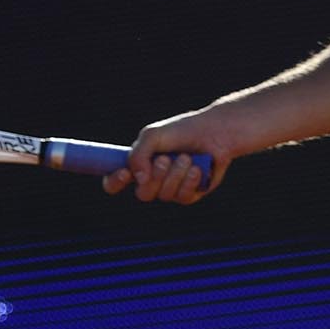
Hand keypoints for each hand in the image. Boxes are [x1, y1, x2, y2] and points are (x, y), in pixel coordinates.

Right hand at [106, 108, 243, 203]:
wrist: (215, 132)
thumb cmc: (182, 131)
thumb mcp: (154, 135)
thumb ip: (139, 154)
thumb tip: (138, 179)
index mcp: (138, 166)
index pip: (115, 183)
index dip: (114, 182)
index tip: (125, 173)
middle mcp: (153, 180)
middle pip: (143, 194)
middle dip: (156, 176)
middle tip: (165, 158)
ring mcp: (172, 189)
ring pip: (164, 195)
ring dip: (175, 174)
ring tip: (186, 156)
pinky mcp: (191, 193)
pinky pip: (183, 197)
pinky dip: (189, 181)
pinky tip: (197, 168)